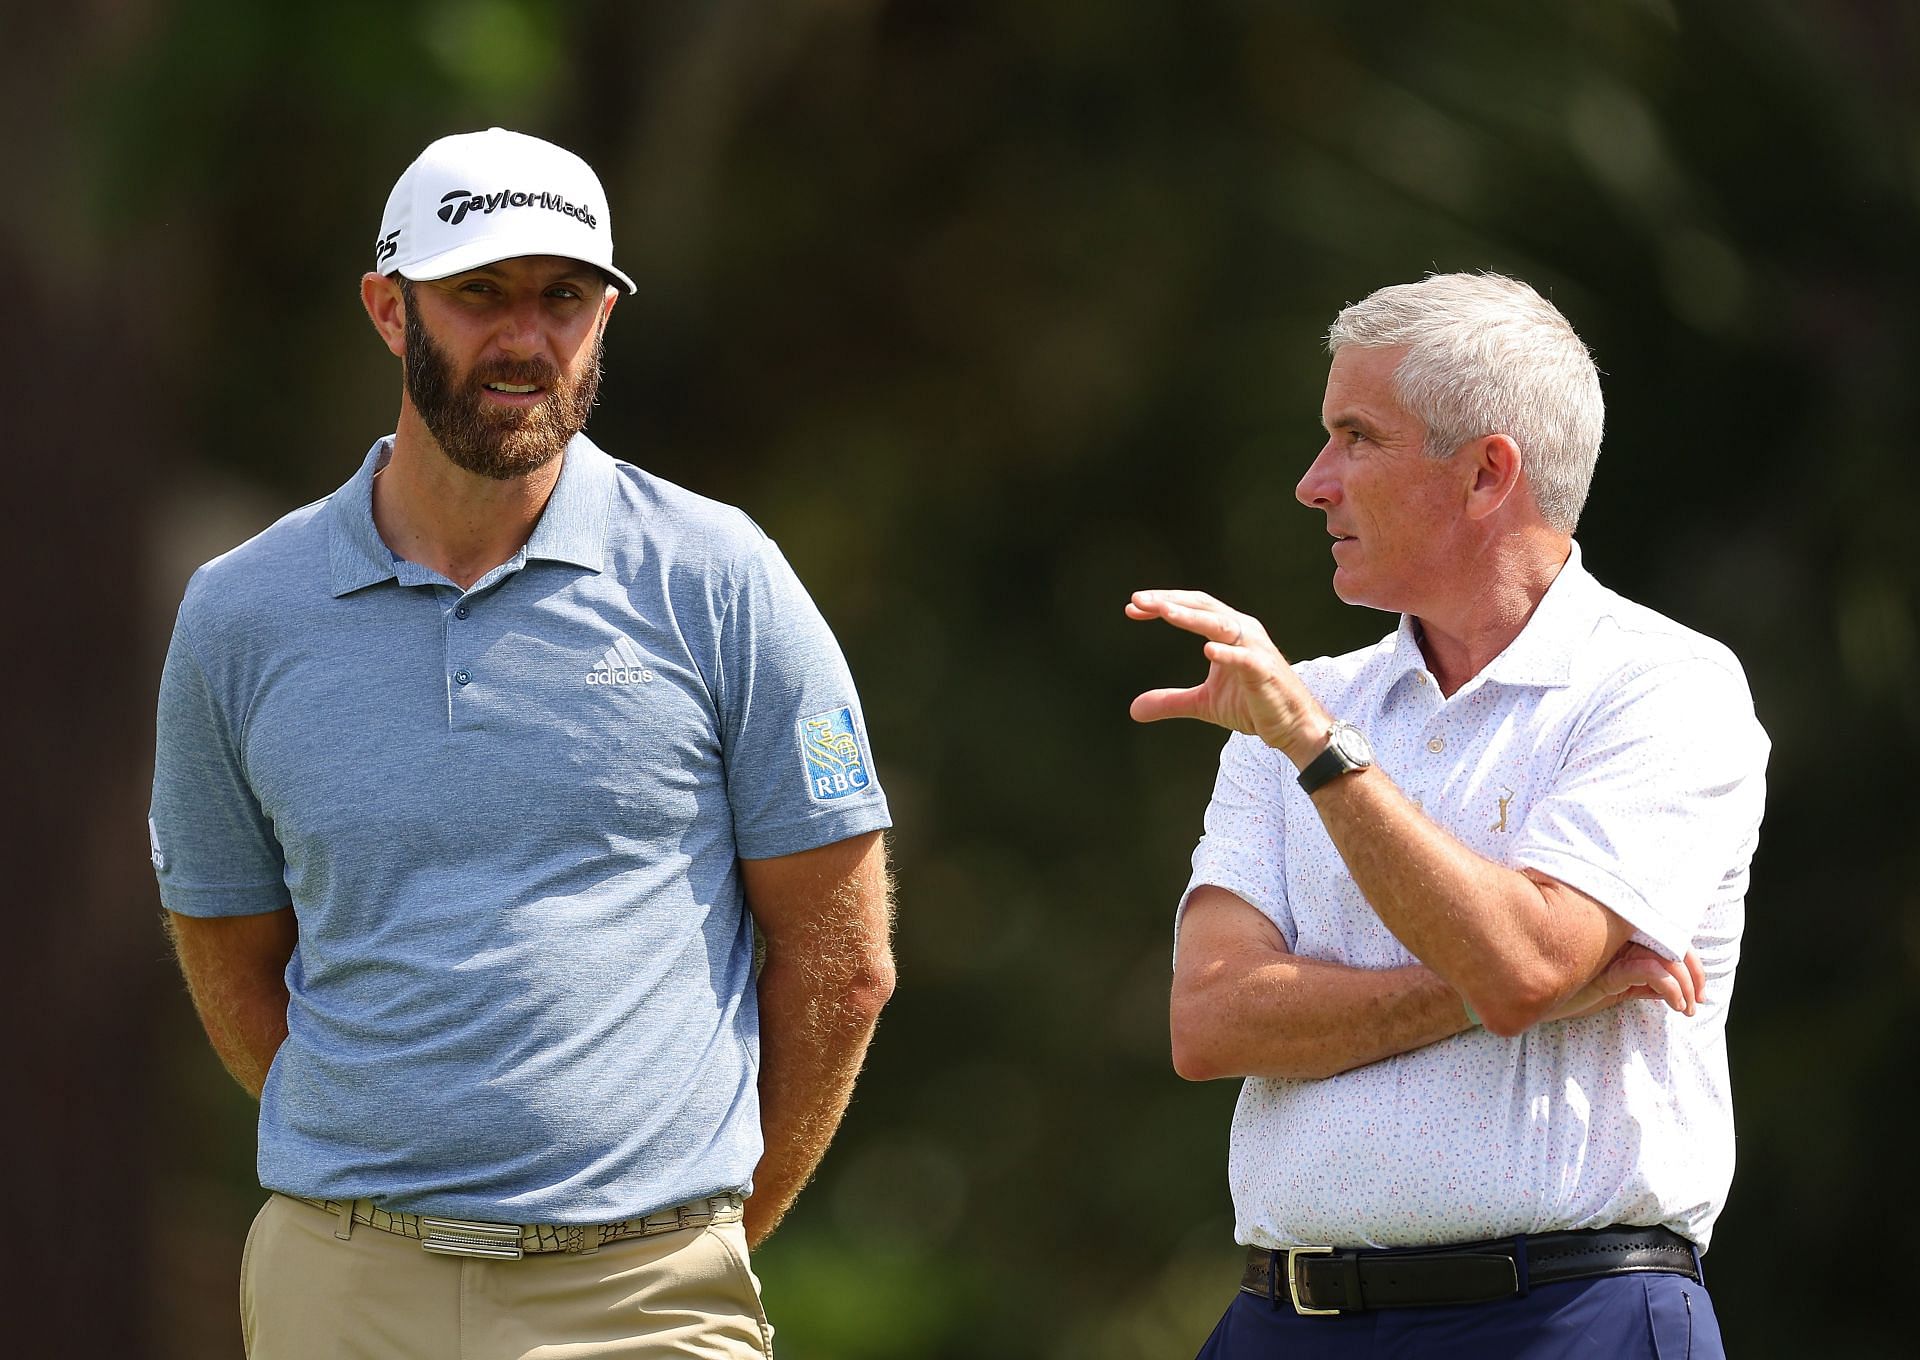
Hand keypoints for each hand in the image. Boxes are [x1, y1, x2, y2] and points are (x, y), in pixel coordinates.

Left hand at [1126, 589, 1324, 757]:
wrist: (1293, 725)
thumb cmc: (1253, 704)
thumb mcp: (1203, 703)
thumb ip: (1170, 701)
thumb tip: (1133, 709)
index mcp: (1228, 631)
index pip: (1192, 608)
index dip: (1163, 604)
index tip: (1132, 607)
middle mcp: (1242, 631)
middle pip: (1203, 606)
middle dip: (1169, 601)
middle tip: (1137, 600)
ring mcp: (1255, 649)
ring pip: (1221, 624)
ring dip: (1191, 616)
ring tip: (1165, 612)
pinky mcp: (1264, 671)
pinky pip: (1245, 658)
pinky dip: (1227, 653)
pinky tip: (1208, 651)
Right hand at [1541, 942, 1705, 1023]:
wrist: (1535, 1000)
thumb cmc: (1570, 991)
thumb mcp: (1614, 986)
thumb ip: (1640, 980)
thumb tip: (1674, 987)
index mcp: (1620, 934)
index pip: (1665, 935)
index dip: (1689, 959)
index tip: (1699, 990)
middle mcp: (1618, 936)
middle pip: (1672, 942)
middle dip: (1694, 972)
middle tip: (1699, 999)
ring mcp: (1613, 951)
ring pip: (1667, 957)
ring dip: (1686, 985)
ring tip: (1686, 1007)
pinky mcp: (1609, 971)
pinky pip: (1652, 972)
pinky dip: (1672, 989)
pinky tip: (1675, 1004)